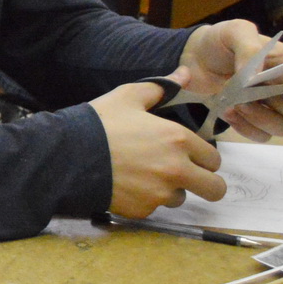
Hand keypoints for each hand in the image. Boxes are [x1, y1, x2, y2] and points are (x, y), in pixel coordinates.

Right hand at [91, 70, 225, 214]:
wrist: (67, 156)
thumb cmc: (100, 123)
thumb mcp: (128, 97)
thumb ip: (162, 87)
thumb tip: (185, 73)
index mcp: (178, 140)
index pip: (214, 159)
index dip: (204, 157)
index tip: (190, 156)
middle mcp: (176, 169)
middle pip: (214, 188)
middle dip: (205, 182)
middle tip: (186, 176)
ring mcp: (160, 193)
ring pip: (181, 198)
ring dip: (170, 190)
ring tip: (145, 177)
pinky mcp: (143, 210)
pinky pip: (154, 208)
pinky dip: (144, 199)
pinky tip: (126, 185)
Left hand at [180, 19, 282, 139]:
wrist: (195, 59)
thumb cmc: (222, 42)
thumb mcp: (235, 32)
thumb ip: (249, 48)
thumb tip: (258, 76)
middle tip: (255, 93)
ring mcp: (273, 108)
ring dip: (259, 117)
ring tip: (236, 102)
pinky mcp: (253, 121)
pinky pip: (261, 136)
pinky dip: (244, 127)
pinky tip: (229, 111)